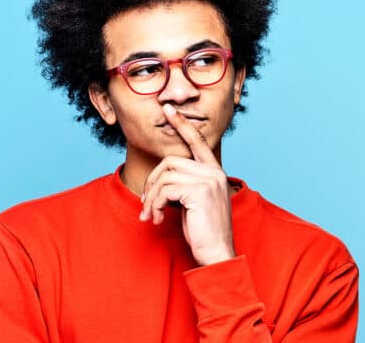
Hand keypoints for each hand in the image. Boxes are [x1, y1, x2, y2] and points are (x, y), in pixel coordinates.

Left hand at [140, 103, 235, 265]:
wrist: (217, 254)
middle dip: (152, 182)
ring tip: (151, 216)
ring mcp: (208, 181)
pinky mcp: (199, 192)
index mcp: (215, 172)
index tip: (169, 110)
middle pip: (170, 161)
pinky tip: (158, 219)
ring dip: (151, 198)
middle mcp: (214, 172)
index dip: (182, 125)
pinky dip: (156, 205)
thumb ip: (185, 185)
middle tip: (147, 204)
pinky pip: (165, 189)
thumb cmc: (204, 232)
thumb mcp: (195, 203)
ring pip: (164, 176)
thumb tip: (161, 180)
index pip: (197, 142)